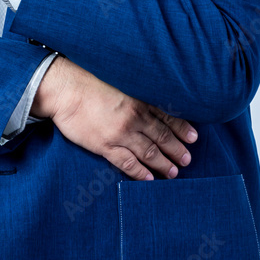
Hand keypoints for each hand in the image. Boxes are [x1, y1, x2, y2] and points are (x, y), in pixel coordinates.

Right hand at [31, 56, 196, 180]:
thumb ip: (136, 92)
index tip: (193, 138)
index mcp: (139, 100)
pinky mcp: (105, 146)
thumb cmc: (89, 81)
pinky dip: (140, 172)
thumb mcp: (119, 81)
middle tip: (187, 160)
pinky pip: (127, 162)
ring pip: (149, 152)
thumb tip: (149, 99)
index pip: (167, 117)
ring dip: (163, 164)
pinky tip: (149, 179)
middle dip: (176, 149)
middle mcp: (134, 118)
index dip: (182, 128)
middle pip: (162, 136)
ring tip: (173, 172)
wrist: (66, 90)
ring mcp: (121, 133)